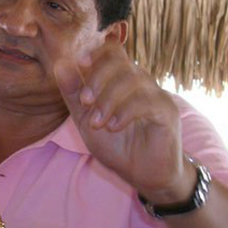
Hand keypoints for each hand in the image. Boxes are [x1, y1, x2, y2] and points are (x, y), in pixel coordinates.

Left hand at [53, 40, 194, 202]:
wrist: (143, 176)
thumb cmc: (118, 148)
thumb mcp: (87, 121)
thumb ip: (74, 95)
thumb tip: (60, 64)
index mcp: (122, 81)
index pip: (113, 51)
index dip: (96, 53)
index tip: (81, 64)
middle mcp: (142, 83)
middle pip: (121, 62)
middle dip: (98, 79)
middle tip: (85, 102)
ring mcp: (157, 96)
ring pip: (132, 80)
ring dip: (108, 100)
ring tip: (98, 124)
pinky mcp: (167, 112)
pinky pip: (146, 101)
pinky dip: (125, 112)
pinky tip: (114, 127)